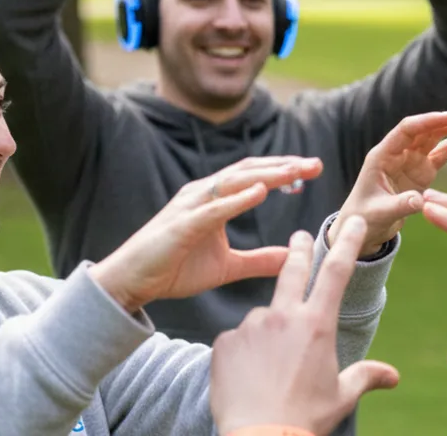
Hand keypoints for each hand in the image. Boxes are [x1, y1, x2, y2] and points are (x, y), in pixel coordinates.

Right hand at [90, 156, 323, 312]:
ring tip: (295, 172)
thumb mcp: (227, 267)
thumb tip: (292, 258)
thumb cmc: (174, 269)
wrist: (132, 281)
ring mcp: (191, 206)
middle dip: (283, 166)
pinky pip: (213, 208)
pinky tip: (261, 192)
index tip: (313, 169)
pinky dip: (237, 199)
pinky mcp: (181, 224)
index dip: (284, 170)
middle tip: (315, 164)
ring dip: (267, 175)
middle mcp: (203, 194)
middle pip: (249, 171)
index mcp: (214, 199)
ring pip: (234, 182)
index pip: (254, 176)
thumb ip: (259, 260)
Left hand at [210, 216, 399, 435]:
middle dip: (299, 250)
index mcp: (316, 325)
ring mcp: (250, 326)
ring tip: (270, 370)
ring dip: (269, 331)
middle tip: (299, 237)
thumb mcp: (341, 396)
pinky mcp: (224, 341)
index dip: (346, 244)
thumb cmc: (304, 418)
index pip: (336, 273)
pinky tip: (248, 377)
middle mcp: (282, 316)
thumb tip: (393, 376)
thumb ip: (365, 377)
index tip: (351, 223)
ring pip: (263, 318)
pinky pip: (237, 340)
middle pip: (292, 271)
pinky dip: (244, 352)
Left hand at [329, 111, 446, 255]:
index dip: (427, 122)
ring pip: (436, 139)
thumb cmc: (364, 217)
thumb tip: (421, 201)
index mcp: (381, 156)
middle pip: (424, 130)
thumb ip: (400, 205)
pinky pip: (443, 154)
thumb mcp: (379, 213)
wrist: (364, 227)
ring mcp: (411, 161)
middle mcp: (397, 153)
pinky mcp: (423, 171)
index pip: (406, 130)